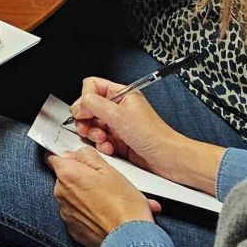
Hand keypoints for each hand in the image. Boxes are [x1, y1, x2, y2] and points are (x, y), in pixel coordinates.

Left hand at [49, 147, 158, 246]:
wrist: (129, 240)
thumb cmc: (123, 205)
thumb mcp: (110, 170)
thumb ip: (89, 156)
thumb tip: (78, 154)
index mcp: (67, 174)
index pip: (53, 158)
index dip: (66, 157)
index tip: (77, 160)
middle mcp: (61, 193)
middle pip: (65, 178)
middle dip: (82, 179)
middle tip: (104, 183)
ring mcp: (65, 213)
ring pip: (73, 198)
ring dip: (88, 197)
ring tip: (112, 202)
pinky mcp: (73, 230)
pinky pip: (78, 216)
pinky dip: (90, 214)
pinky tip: (108, 215)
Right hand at [69, 76, 219, 190]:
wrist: (168, 159)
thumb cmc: (154, 136)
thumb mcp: (118, 115)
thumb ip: (93, 104)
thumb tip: (78, 105)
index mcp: (121, 94)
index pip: (92, 86)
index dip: (85, 99)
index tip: (85, 111)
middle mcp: (118, 108)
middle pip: (89, 107)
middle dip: (87, 120)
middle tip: (88, 127)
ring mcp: (118, 125)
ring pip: (92, 125)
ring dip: (94, 134)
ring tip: (103, 139)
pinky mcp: (118, 141)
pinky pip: (100, 140)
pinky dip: (102, 145)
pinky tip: (110, 148)